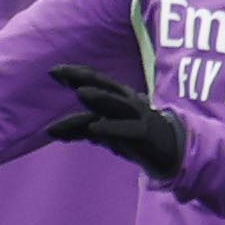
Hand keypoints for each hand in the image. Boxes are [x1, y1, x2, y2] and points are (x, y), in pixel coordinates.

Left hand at [43, 64, 187, 180]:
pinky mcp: (144, 134)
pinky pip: (126, 130)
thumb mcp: (104, 132)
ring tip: (80, 93)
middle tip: (56, 72)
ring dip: (99, 97)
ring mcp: (137, 116)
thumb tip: (53, 132)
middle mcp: (127, 102)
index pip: (96, 81)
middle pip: (103, 84)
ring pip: (116, 103)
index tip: (53, 72)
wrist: (171, 152)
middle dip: (81, 76)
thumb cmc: (134, 137)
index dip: (76, 74)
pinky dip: (110, 128)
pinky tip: (94, 129)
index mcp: (119, 98)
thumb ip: (81, 129)